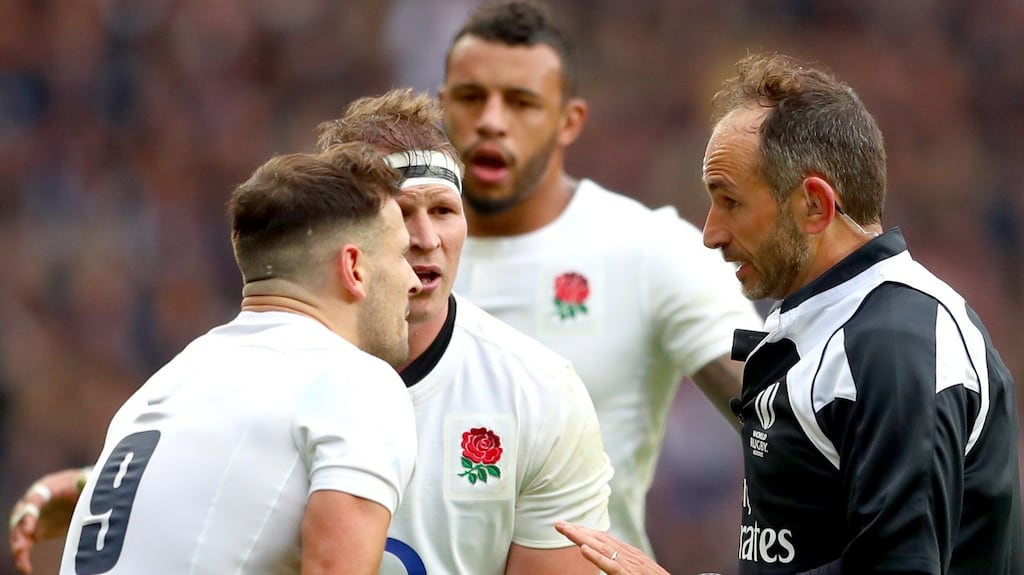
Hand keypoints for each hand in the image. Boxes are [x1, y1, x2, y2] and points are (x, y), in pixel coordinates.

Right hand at [9, 467, 88, 573]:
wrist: (81, 491)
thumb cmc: (84, 484)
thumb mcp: (86, 483)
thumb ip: (85, 483)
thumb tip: (84, 479)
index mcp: (46, 488)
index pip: (34, 500)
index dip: (30, 514)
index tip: (30, 529)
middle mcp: (34, 503)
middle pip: (21, 518)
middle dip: (20, 533)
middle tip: (21, 547)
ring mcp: (32, 517)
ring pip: (19, 533)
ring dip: (19, 547)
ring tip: (22, 562)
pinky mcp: (35, 531)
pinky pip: (25, 543)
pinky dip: (23, 555)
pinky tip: (25, 568)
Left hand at [554, 520, 671, 574]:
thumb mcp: (638, 572)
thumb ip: (623, 566)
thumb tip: (609, 562)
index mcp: (630, 554)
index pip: (603, 538)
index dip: (585, 532)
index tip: (568, 527)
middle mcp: (630, 555)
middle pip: (600, 538)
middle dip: (578, 530)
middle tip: (558, 523)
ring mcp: (631, 565)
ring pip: (602, 548)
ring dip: (582, 537)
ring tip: (565, 530)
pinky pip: (612, 566)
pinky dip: (597, 557)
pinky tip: (584, 550)